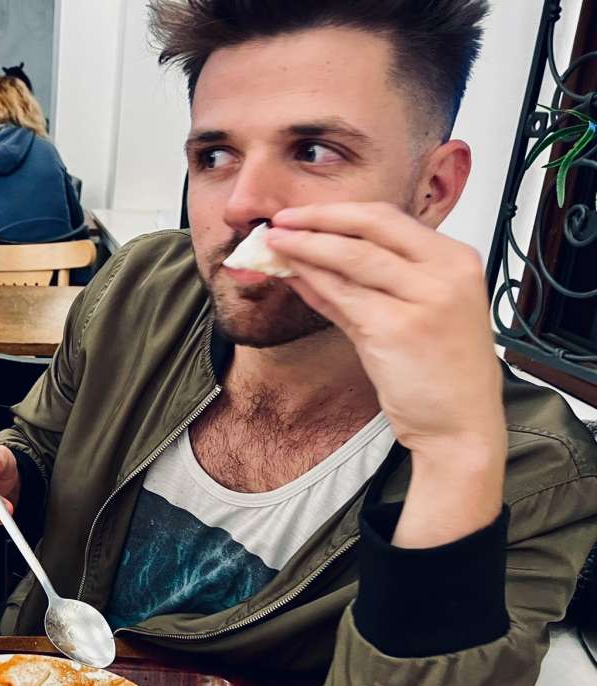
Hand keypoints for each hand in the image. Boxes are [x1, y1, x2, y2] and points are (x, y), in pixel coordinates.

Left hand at [268, 202, 505, 545]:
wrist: (459, 426)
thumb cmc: (438, 373)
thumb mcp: (410, 315)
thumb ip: (363, 285)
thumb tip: (310, 259)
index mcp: (457, 260)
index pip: (390, 218)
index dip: (338, 212)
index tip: (302, 213)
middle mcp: (446, 272)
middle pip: (370, 227)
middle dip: (317, 220)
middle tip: (279, 220)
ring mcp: (424, 299)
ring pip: (352, 257)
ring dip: (306, 246)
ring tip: (273, 243)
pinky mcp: (397, 329)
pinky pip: (343, 295)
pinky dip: (312, 281)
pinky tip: (290, 275)